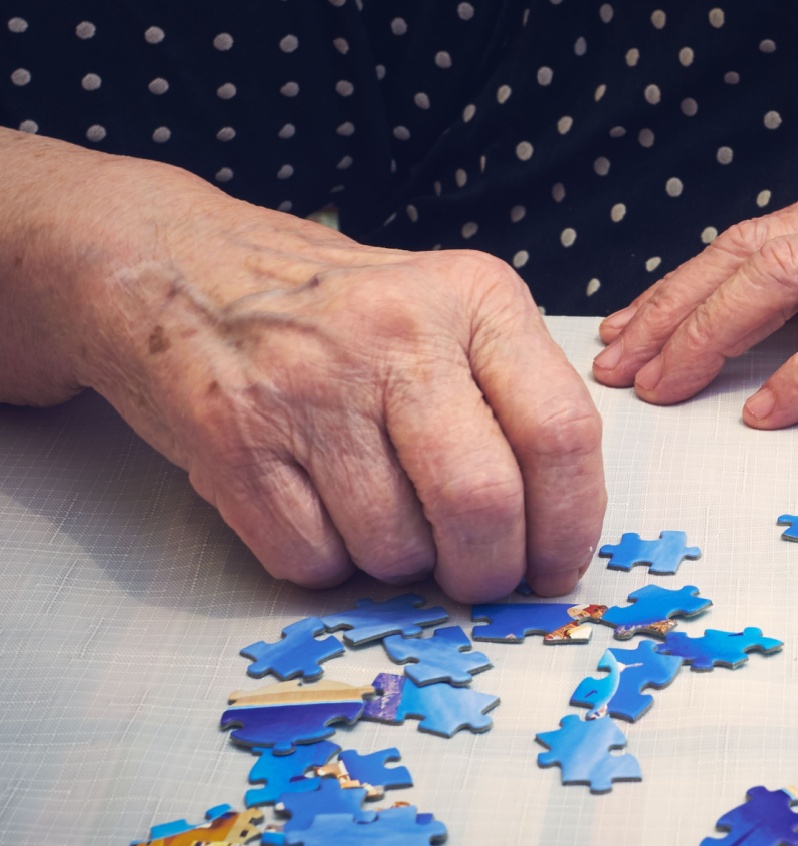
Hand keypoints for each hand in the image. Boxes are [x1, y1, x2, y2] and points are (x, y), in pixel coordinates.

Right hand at [0, 130, 603, 600]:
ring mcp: (311, 386)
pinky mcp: (235, 439)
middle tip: (476, 578)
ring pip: (396, 544)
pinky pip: (313, 559)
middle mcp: (397, 333)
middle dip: (488, 570)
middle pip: (483, 502)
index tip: (557, 566)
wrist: (178, 268)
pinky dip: (328, 564)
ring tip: (380, 517)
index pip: (561, 432)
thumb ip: (513, 400)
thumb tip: (559, 532)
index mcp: (474, 298)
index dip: (571, 524)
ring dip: (400, 564)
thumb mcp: (447, 311)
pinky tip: (319, 511)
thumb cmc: (339, 310)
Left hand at [591, 148, 797, 426]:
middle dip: (670, 315)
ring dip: (715, 336)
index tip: (626, 340)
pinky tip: (769, 409)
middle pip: (748, 254)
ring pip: (791, 278)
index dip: (678, 291)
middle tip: (620, 372)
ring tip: (666, 387)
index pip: (749, 240)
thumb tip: (771, 329)